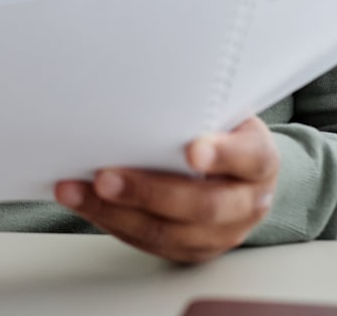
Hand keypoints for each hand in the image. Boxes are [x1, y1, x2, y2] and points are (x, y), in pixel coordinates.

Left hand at [54, 116, 278, 262]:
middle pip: (202, 206)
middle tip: (105, 177)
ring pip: (169, 234)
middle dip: (148, 192)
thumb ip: (198, 106)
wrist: (241, 174)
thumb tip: (138, 86)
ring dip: (116, 213)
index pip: (249, 157)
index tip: (194, 150)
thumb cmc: (221, 133)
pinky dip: (111, 222)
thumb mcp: (223, 112)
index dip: (224, 155)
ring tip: (77, 192)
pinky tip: (85, 204)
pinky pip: (149, 244)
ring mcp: (220, 234)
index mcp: (259, 160)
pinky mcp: (191, 250)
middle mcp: (246, 203)